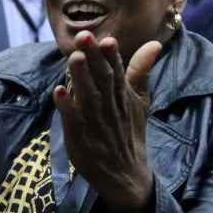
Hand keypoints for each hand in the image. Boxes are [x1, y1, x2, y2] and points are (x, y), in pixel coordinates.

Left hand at [53, 33, 159, 212]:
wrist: (125, 175)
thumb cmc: (127, 132)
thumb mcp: (139, 102)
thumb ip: (140, 72)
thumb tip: (154, 44)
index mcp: (123, 97)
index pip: (117, 72)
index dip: (111, 56)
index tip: (106, 39)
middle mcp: (111, 108)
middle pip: (102, 81)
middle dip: (94, 59)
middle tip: (84, 37)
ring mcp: (96, 124)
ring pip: (88, 97)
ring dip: (80, 77)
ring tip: (74, 57)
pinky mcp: (80, 138)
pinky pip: (73, 120)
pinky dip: (66, 106)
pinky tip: (58, 91)